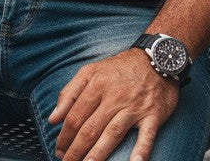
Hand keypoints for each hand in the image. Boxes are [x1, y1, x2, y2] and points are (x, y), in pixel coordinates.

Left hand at [48, 50, 177, 160]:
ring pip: (112, 134)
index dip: (64, 136)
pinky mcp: (153, 115)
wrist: (156, 58)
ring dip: (98, 154)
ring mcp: (134, 107)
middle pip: (91, 128)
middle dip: (76, 149)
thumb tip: (53, 118)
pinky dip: (141, 150)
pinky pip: (147, 136)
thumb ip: (70, 93)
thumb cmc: (120, 68)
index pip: (75, 116)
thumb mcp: (90, 71)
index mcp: (96, 85)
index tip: (58, 150)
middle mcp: (114, 97)